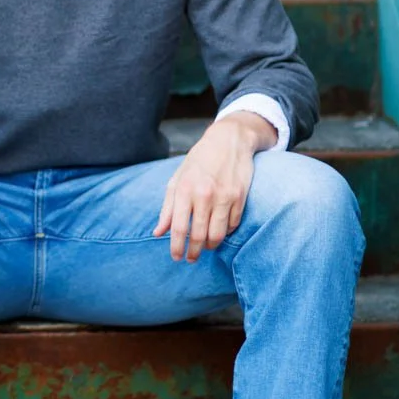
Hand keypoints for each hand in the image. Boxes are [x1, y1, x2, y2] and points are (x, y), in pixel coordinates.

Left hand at [153, 112, 276, 261]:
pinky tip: (219, 231)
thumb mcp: (177, 179)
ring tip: (206, 247)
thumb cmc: (199, 161)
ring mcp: (225, 196)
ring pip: (218, 235)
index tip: (176, 258)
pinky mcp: (240, 197)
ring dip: (211, 246)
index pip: (179, 227)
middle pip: (199, 235)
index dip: (177, 247)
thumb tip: (158, 233)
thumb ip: (168, 208)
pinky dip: (226, 232)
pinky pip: (233, 225)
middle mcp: (204, 194)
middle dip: (194, 252)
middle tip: (191, 258)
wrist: (228, 140)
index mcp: (185, 189)